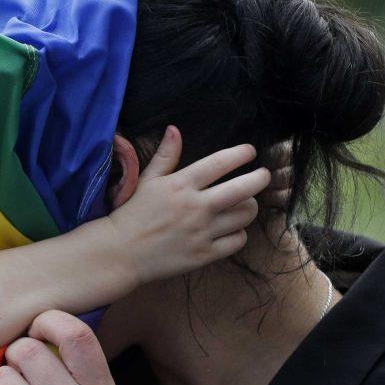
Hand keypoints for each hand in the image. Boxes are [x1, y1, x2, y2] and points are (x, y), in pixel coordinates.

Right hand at [106, 126, 270, 284]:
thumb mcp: (147, 181)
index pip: (220, 163)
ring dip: (249, 207)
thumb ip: (165, 156)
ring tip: (244, 204)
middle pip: (243, 189)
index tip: (250, 152)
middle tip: (263, 175)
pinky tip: (231, 229)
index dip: (241, 154)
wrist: (121, 253)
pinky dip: (239, 234)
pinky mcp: (204, 255)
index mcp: (181, 184)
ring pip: (244, 215)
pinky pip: (237, 241)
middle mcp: (196, 207)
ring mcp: (202, 232)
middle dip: (260, 179)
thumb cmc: (133, 214)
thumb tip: (175, 129)